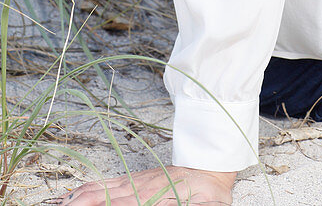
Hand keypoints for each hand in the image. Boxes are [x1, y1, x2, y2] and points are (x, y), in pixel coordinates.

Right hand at [45, 165, 238, 205]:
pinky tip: (78, 194)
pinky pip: (109, 182)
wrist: (212, 165)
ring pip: (102, 189)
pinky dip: (90, 188)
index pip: (120, 205)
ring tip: (63, 204)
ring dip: (80, 198)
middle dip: (81, 204)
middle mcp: (139, 188)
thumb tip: (180, 204)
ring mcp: (137, 181)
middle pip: (103, 197)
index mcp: (152, 198)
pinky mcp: (137, 178)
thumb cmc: (209, 192)